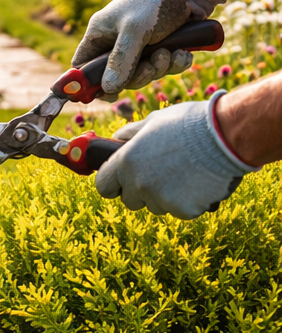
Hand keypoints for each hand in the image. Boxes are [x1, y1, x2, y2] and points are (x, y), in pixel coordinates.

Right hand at [73, 0, 224, 96]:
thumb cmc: (156, 1)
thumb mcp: (135, 31)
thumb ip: (120, 61)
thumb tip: (108, 90)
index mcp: (101, 34)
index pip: (84, 66)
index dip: (90, 82)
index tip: (106, 94)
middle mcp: (117, 41)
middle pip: (117, 76)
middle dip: (137, 75)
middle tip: (151, 67)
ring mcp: (140, 45)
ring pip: (143, 73)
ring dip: (159, 68)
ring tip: (171, 53)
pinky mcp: (162, 46)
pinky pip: (164, 67)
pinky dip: (175, 64)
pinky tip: (184, 53)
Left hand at [94, 94, 255, 218]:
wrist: (228, 136)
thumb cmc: (190, 123)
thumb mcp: (154, 121)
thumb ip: (131, 134)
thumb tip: (117, 138)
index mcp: (126, 162)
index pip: (104, 186)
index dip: (113, 183)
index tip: (122, 181)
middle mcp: (139, 184)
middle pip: (130, 201)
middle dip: (141, 192)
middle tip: (162, 174)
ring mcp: (161, 199)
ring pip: (156, 207)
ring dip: (166, 197)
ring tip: (185, 173)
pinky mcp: (184, 210)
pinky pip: (180, 211)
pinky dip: (188, 202)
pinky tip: (199, 182)